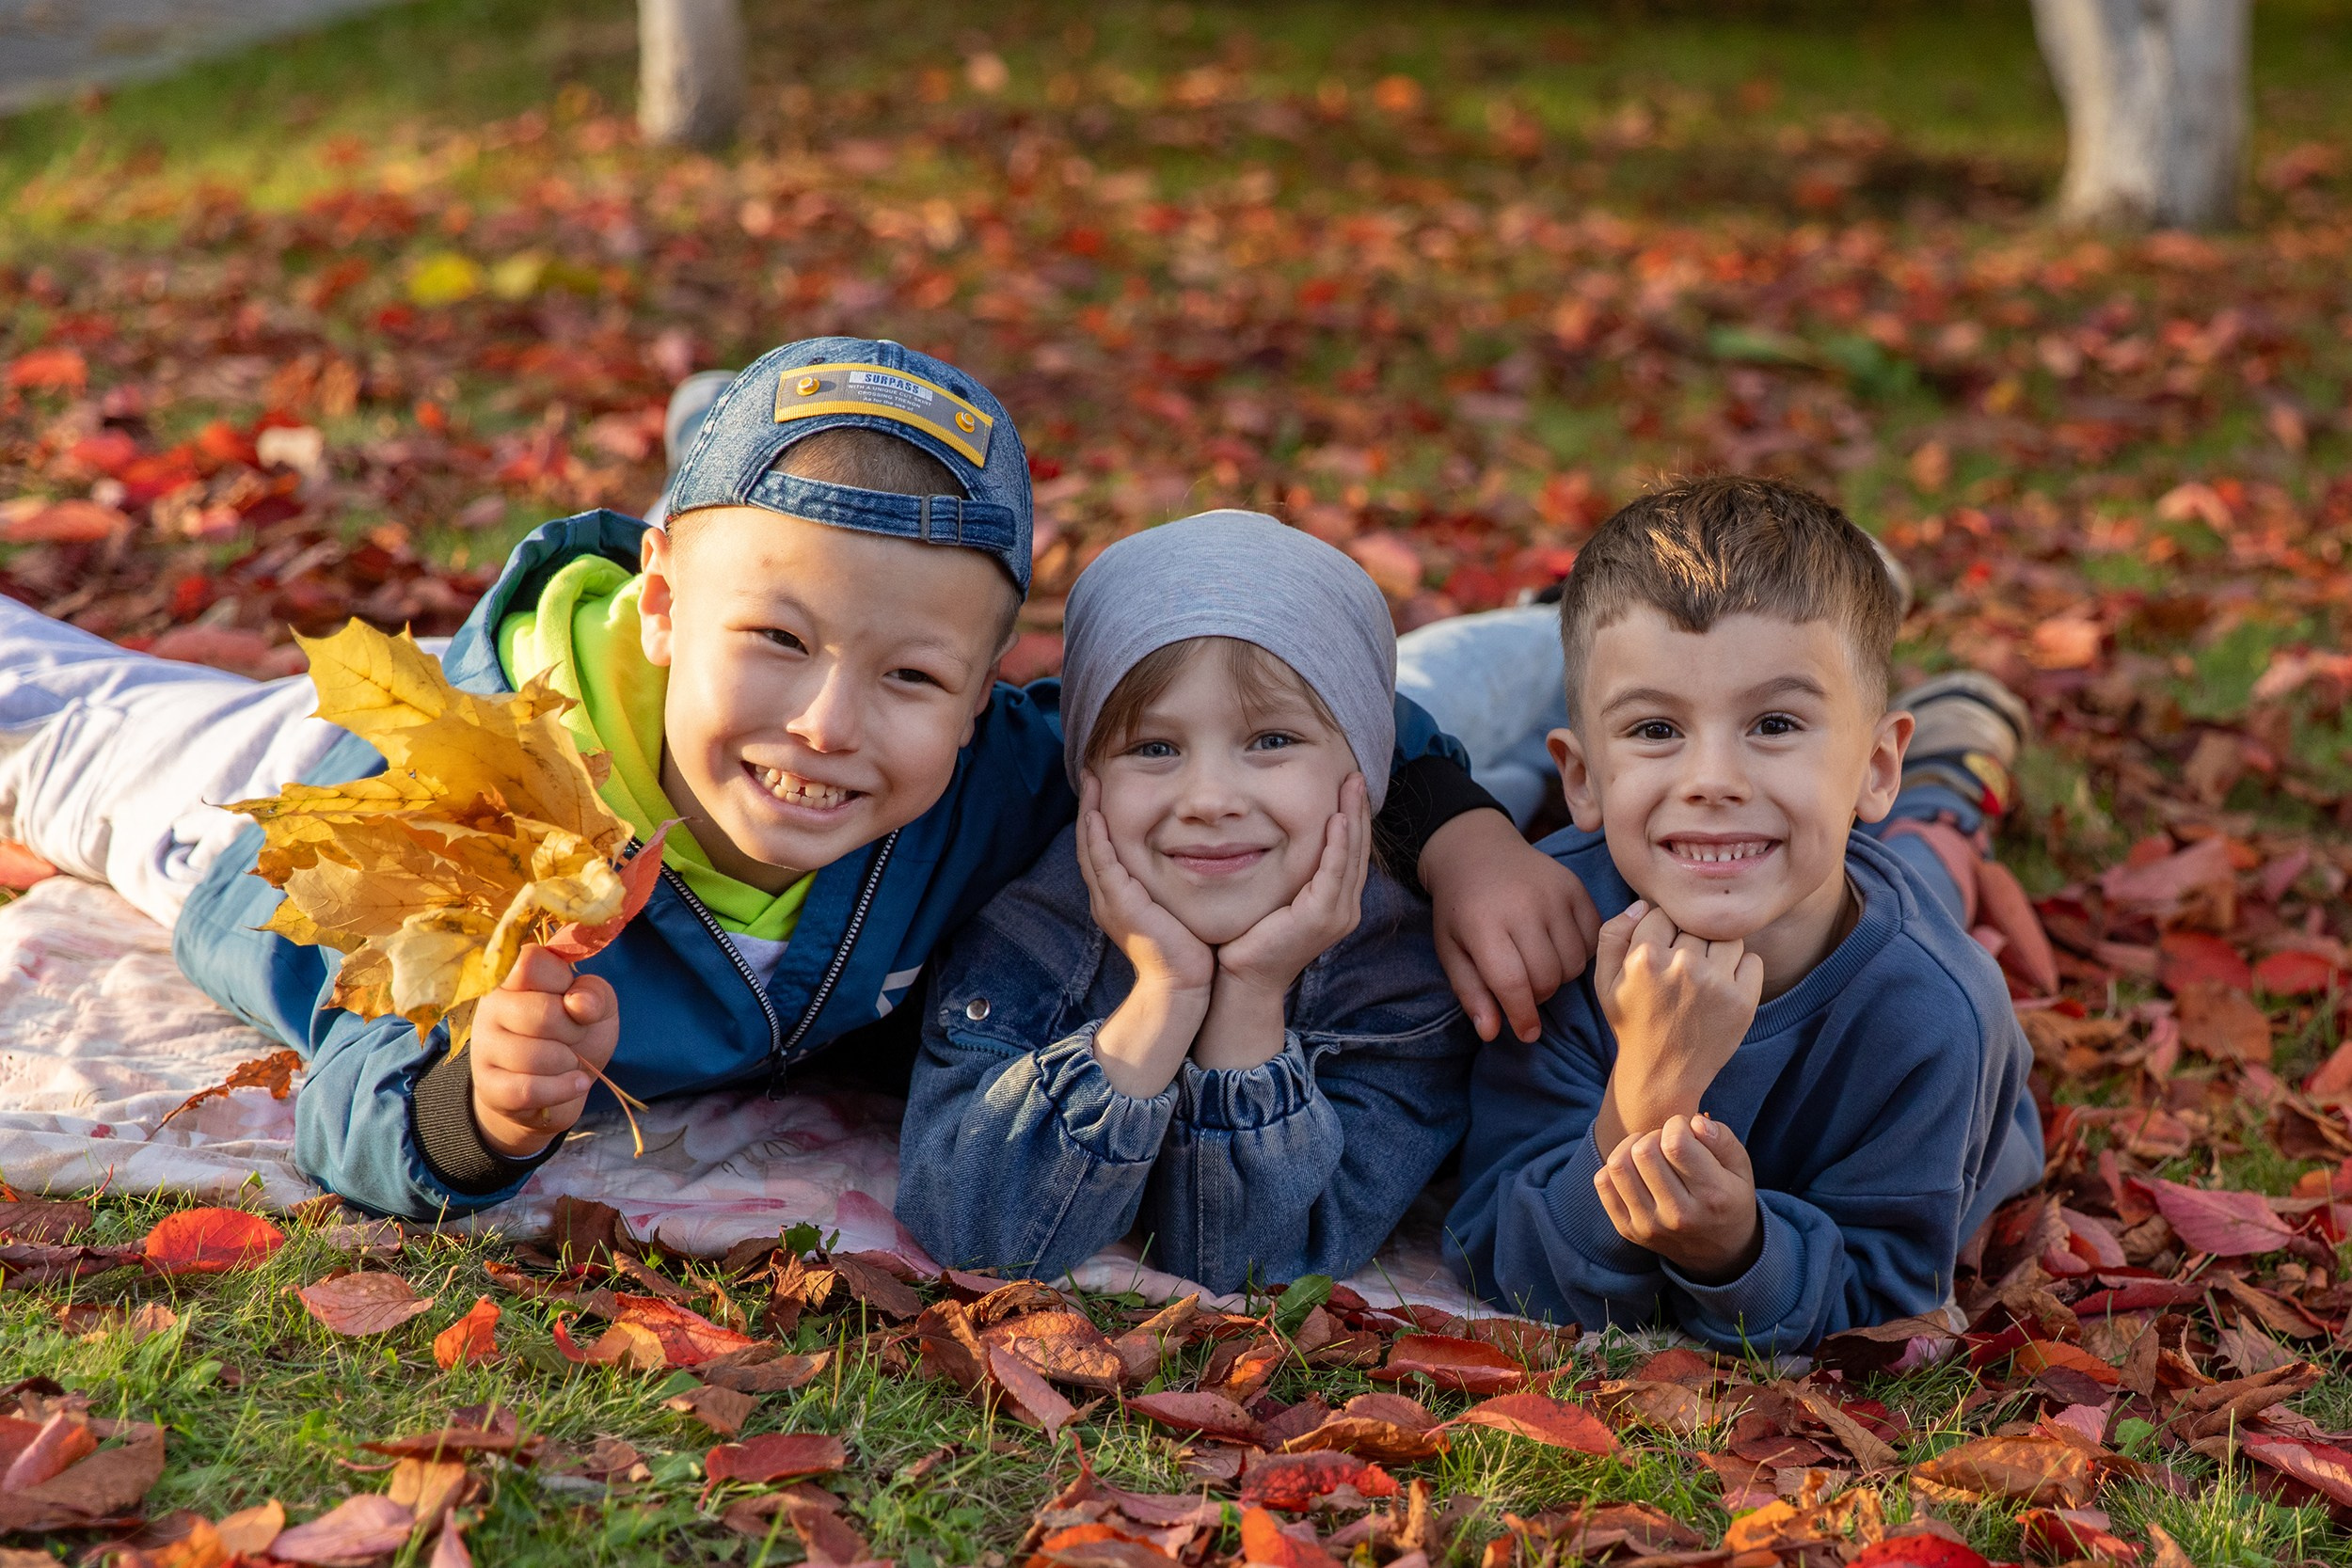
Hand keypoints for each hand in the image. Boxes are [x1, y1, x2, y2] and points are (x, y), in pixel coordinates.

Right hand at [470, 944, 618, 1157]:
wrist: (558, 1085)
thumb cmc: (575, 1032)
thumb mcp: (598, 1004)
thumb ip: (594, 993)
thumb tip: (579, 1004)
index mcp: (514, 976)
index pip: (529, 962)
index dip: (562, 981)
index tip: (570, 996)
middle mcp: (490, 1005)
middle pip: (540, 1014)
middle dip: (573, 1029)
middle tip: (575, 1034)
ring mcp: (484, 1046)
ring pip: (533, 1056)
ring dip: (567, 1062)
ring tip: (570, 1060)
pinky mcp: (487, 1085)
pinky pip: (527, 1090)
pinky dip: (562, 1089)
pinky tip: (576, 1083)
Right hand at [1075, 774, 1214, 995]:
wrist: (1180, 985)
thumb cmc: (1187, 949)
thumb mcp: (1176, 906)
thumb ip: (1174, 882)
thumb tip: (1195, 855)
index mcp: (1118, 897)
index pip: (1103, 848)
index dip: (1101, 816)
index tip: (1106, 786)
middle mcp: (1107, 897)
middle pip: (1090, 842)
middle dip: (1090, 806)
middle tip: (1092, 772)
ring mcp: (1110, 900)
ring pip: (1091, 848)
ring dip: (1089, 812)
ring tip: (1092, 781)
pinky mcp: (1119, 904)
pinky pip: (1103, 864)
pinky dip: (1097, 838)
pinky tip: (1097, 814)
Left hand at [1214, 772, 1371, 997]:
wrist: (1245, 978)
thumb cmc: (1253, 938)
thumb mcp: (1277, 898)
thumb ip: (1290, 874)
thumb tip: (1279, 837)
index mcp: (1337, 903)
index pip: (1350, 852)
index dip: (1354, 818)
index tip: (1349, 786)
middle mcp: (1345, 908)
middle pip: (1357, 849)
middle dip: (1358, 810)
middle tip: (1355, 776)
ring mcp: (1337, 914)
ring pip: (1351, 856)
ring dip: (1353, 817)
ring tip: (1352, 786)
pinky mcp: (1321, 917)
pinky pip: (1333, 872)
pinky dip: (1337, 845)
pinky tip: (1337, 819)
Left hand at [1420, 808, 1600, 1042]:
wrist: (1476, 852)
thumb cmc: (1459, 909)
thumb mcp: (1451, 951)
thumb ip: (1470, 992)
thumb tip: (1491, 1032)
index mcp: (1484, 925)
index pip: (1513, 983)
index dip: (1522, 1016)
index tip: (1527, 1033)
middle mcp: (1523, 907)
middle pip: (1548, 977)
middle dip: (1538, 994)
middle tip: (1523, 985)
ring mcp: (1553, 894)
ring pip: (1574, 962)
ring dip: (1560, 975)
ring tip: (1538, 962)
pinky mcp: (1575, 886)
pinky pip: (1594, 938)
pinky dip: (1580, 952)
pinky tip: (1558, 945)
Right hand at [1591, 901, 1761, 1148]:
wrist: (1661, 1074)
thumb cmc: (1632, 1022)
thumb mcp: (1605, 980)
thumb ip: (1613, 934)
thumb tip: (1645, 903)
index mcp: (1644, 957)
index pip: (1663, 913)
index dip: (1662, 931)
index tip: (1661, 953)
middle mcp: (1682, 966)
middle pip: (1696, 923)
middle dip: (1690, 940)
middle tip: (1682, 969)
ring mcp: (1716, 983)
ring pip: (1727, 937)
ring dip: (1718, 951)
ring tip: (1704, 975)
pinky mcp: (1744, 1000)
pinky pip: (1753, 960)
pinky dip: (1742, 968)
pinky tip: (1722, 988)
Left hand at [1594, 1113, 1761, 1283]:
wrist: (1719, 1255)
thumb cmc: (1730, 1199)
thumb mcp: (1741, 1169)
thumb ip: (1722, 1139)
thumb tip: (1695, 1120)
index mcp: (1712, 1195)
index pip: (1675, 1144)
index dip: (1677, 1124)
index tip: (1686, 1130)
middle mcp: (1679, 1215)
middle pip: (1644, 1151)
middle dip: (1655, 1134)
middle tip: (1668, 1142)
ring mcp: (1649, 1225)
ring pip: (1618, 1165)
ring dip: (1631, 1147)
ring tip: (1649, 1151)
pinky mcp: (1628, 1230)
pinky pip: (1603, 1183)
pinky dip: (1615, 1167)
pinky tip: (1636, 1169)